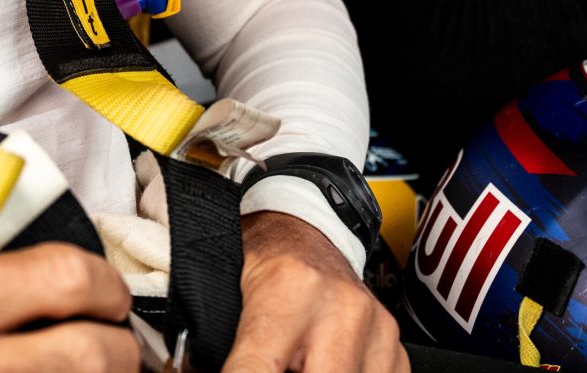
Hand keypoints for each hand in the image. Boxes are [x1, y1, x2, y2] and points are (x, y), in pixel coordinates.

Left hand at [223, 211, 405, 372]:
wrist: (307, 227)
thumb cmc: (264, 258)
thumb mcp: (225, 290)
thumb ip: (214, 344)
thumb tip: (192, 370)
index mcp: (288, 289)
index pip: (255, 372)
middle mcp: (339, 308)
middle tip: (271, 367)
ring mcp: (374, 329)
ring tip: (290, 364)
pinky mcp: (393, 348)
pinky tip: (318, 365)